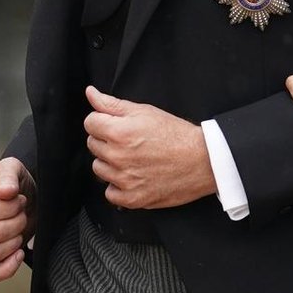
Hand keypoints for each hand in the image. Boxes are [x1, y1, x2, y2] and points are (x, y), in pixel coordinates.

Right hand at [0, 156, 35, 283]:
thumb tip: (4, 193)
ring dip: (15, 242)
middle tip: (22, 213)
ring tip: (20, 228)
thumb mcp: (13, 169)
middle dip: (17, 223)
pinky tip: (19, 254)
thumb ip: (8, 175)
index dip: (10, 209)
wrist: (23, 199)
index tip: (19, 199)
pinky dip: (6, 269)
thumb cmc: (14, 183)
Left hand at [84, 89, 214, 208]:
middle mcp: (118, 156)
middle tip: (130, 141)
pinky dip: (119, 186)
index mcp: (119, 132)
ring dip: (111, 164)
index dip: (102, 121)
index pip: (90, 123)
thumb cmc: (178, 136)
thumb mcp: (145, 112)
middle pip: (93, 145)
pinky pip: (110, 193)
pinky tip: (133, 177)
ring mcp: (124, 180)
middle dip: (107, 141)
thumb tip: (91, 94)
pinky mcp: (132, 198)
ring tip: (133, 159)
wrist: (203, 161)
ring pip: (99, 169)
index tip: (115, 125)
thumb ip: (112, 104)